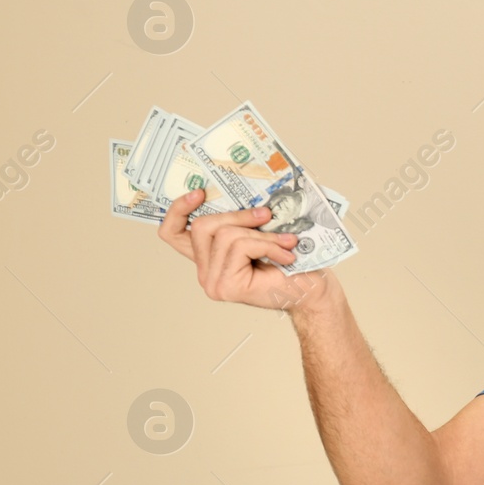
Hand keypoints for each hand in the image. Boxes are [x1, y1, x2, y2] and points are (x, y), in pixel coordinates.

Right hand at [158, 187, 327, 310]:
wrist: (311, 292)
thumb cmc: (292, 264)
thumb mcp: (261, 233)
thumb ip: (242, 221)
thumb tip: (241, 193)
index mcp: (208, 257)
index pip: (172, 233)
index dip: (178, 210)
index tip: (199, 192)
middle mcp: (204, 271)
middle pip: (203, 226)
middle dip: (239, 216)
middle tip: (267, 216)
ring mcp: (212, 282)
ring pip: (226, 236)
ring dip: (261, 234)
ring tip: (285, 243)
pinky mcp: (226, 286)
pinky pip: (241, 247)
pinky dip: (268, 245)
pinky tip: (286, 256)